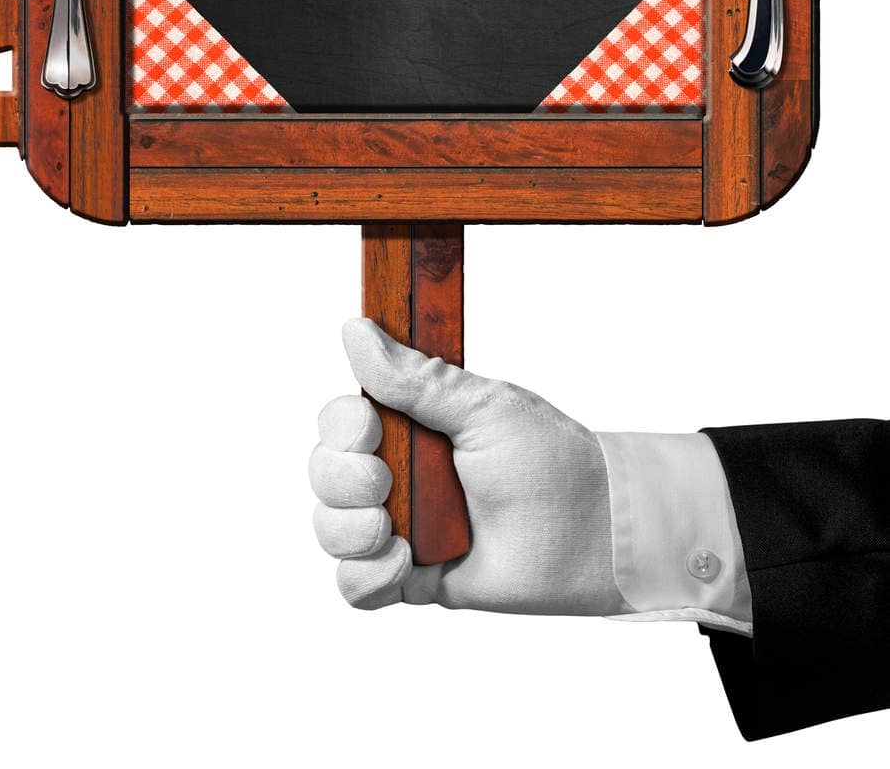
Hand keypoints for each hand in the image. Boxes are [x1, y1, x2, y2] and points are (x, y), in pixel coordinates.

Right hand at [310, 318, 622, 614]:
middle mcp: (399, 471)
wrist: (592, 534)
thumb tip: (354, 330)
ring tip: (395, 534)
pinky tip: (403, 564)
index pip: (339, 420)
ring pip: (330, 528)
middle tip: (386, 482)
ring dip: (350, 531)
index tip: (368, 429)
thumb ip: (413, 379)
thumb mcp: (480, 407)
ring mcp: (403, 524)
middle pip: (325, 472)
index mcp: (411, 423)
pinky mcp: (411, 576)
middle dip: (343, 481)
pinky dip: (366, 576)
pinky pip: (354, 585)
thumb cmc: (548, 460)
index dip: (341, 428)